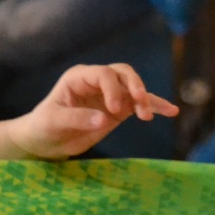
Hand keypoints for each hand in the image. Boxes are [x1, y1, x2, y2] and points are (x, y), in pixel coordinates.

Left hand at [10, 63, 178, 158]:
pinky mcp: (118, 110)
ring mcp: (109, 95)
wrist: (45, 141)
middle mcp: (96, 82)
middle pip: (123, 73)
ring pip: (134, 88)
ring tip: (149, 116)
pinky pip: (139, 104)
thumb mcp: (54, 122)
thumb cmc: (43, 126)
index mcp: (78, 77)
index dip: (112, 89)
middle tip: (138, 102)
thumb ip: (77, 118)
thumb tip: (105, 118)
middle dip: (134, 85)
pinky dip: (154, 106)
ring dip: (145, 99)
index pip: (103, 74)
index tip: (113, 111)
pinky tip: (170, 111)